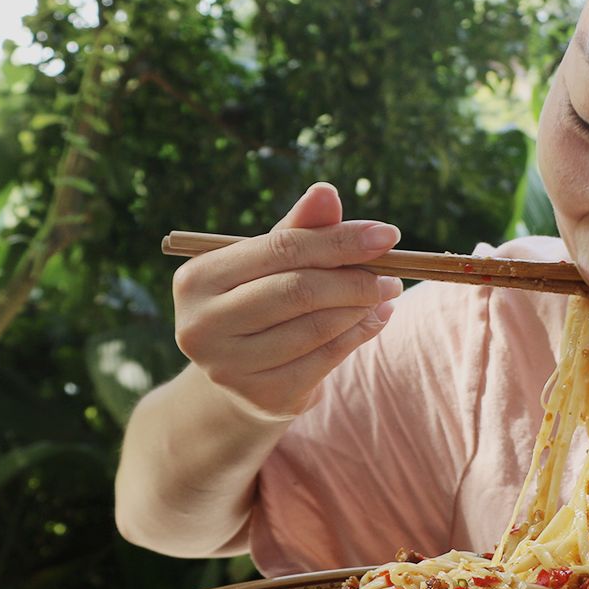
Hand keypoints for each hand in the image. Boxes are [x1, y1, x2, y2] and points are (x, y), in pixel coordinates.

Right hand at [172, 182, 403, 421]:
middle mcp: (202, 325)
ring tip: (386, 292)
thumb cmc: (258, 304)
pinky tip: (374, 319)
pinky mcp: (262, 397)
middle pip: (298, 290)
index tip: (387, 235)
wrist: (240, 378)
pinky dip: (358, 335)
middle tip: (391, 272)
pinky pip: (326, 359)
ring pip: (317, 327)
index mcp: (198, 278)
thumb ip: (298, 230)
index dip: (339, 240)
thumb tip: (326, 192)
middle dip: (355, 278)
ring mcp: (229, 367)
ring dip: (363, 307)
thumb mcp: (270, 264)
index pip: (281, 249)